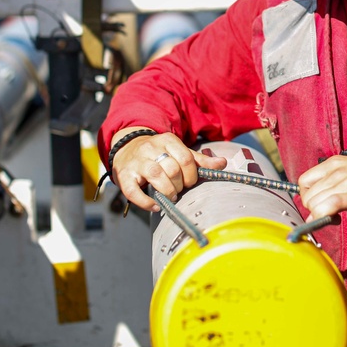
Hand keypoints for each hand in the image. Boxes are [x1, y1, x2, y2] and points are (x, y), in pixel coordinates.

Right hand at [111, 129, 226, 211]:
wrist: (127, 149)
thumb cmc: (159, 154)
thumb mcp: (178, 152)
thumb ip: (199, 160)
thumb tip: (222, 163)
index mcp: (167, 140)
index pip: (186, 158)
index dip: (192, 174)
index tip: (190, 182)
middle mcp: (151, 148)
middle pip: (172, 168)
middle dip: (179, 184)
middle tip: (179, 189)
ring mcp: (137, 162)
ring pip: (156, 175)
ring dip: (167, 190)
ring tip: (170, 196)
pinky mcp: (124, 176)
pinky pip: (133, 191)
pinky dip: (146, 202)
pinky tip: (155, 206)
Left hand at [297, 155, 346, 219]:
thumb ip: (334, 190)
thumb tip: (315, 213)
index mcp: (334, 163)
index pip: (303, 182)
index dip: (309, 198)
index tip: (322, 205)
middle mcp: (335, 169)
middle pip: (307, 196)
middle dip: (314, 210)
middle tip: (332, 214)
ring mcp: (344, 181)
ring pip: (313, 203)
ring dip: (321, 215)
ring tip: (339, 216)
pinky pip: (326, 207)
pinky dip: (324, 217)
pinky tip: (338, 220)